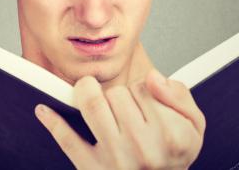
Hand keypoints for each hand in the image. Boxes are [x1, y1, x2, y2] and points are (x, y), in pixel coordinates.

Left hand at [35, 69, 205, 168]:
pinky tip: (43, 110)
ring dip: (89, 95)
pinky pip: (67, 140)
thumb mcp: (194, 126)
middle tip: (124, 108)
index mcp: (169, 135)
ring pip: (93, 105)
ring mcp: (114, 159)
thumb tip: (153, 77)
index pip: (144, 88)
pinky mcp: (92, 169)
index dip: (142, 89)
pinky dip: (53, 122)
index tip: (144, 102)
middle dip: (118, 94)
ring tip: (91, 94)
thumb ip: (179, 95)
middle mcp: (142, 148)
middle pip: (117, 94)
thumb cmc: (174, 156)